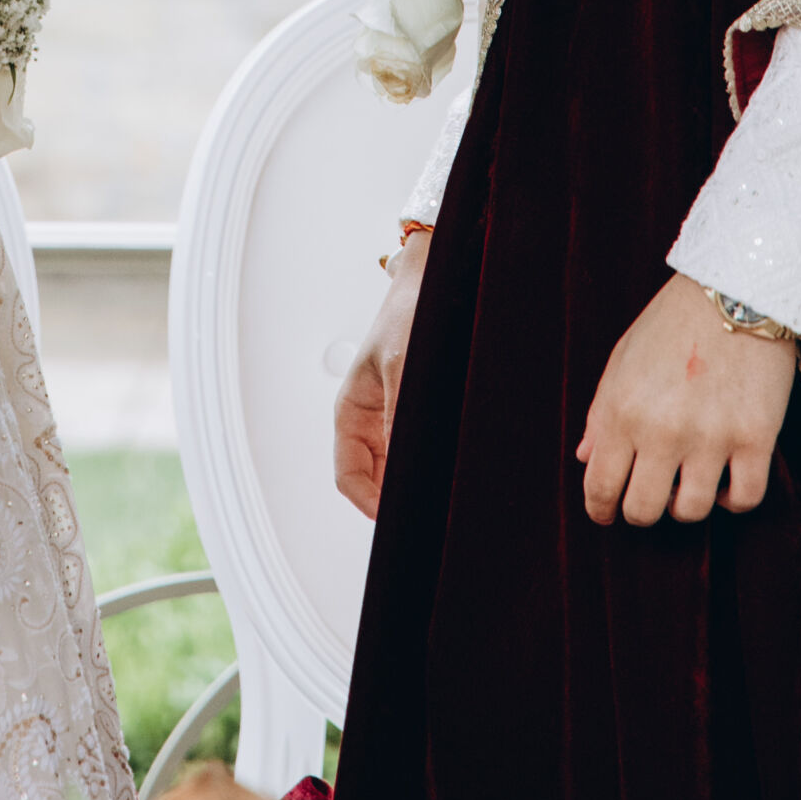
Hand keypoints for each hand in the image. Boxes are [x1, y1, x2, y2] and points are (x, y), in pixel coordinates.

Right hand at [333, 232, 429, 518]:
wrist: (436, 283)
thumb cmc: (408, 312)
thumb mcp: (402, 365)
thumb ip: (399, 417)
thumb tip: (407, 462)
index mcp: (351, 412)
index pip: (350, 479)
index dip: (372, 506)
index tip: (401, 517)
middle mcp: (371, 422)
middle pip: (376, 482)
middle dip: (398, 496)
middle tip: (428, 504)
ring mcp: (394, 421)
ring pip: (399, 471)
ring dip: (417, 478)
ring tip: (442, 481)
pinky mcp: (418, 416)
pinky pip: (419, 453)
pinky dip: (432, 462)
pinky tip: (450, 461)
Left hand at [578, 271, 796, 527]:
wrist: (736, 289)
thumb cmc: (673, 322)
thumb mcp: (623, 359)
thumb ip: (601, 412)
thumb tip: (587, 458)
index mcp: (622, 409)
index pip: (601, 486)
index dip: (601, 508)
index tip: (607, 512)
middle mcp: (662, 430)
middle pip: (644, 510)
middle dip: (641, 510)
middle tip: (650, 496)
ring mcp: (711, 438)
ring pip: (692, 511)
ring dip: (686, 504)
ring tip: (688, 482)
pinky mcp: (755, 438)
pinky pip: (744, 499)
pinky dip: (732, 499)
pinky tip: (725, 479)